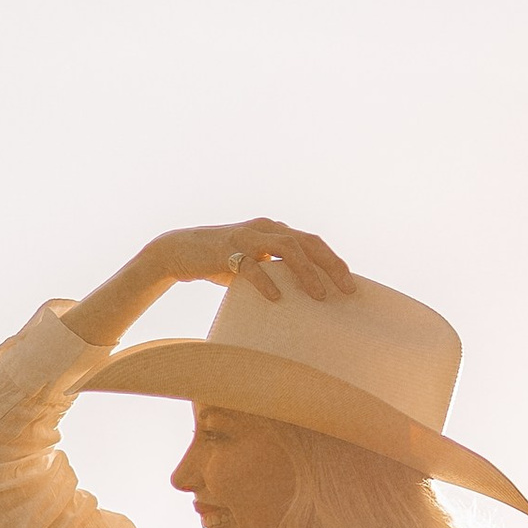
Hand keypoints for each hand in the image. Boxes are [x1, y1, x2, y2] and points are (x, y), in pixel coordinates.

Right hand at [65, 219, 351, 353]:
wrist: (176, 251)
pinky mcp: (226, 251)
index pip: (312, 241)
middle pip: (306, 242)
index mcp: (273, 230)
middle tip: (346, 290)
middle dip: (330, 265)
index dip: (333, 261)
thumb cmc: (219, 261)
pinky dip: (266, 281)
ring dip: (305, 272)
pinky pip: (250, 266)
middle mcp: (264, 229)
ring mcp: (245, 238)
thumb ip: (275, 270)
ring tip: (319, 295)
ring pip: (286, 248)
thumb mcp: (252, 263)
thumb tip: (301, 296)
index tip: (351, 284)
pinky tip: (276, 299)